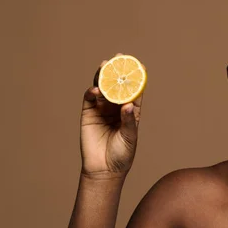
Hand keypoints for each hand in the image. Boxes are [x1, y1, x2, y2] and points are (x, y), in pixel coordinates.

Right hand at [80, 57, 142, 178]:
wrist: (104, 169)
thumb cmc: (122, 154)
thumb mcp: (130, 137)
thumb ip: (128, 121)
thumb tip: (128, 105)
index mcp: (132, 111)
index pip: (134, 91)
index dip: (136, 77)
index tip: (138, 64)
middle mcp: (117, 107)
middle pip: (117, 85)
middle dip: (118, 71)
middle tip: (119, 57)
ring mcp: (102, 109)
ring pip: (103, 88)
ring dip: (103, 76)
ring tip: (104, 65)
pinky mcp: (89, 114)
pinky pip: (90, 99)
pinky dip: (92, 92)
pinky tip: (95, 89)